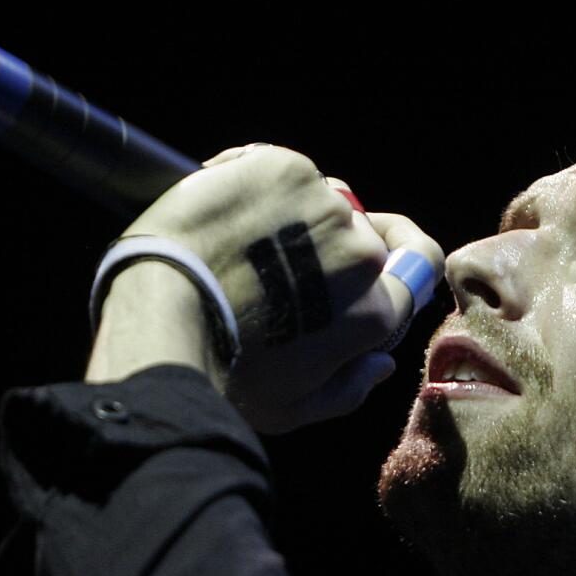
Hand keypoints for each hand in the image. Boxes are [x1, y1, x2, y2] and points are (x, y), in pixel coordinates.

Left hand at [107, 144, 443, 432]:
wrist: (165, 315)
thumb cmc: (225, 372)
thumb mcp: (291, 408)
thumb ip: (348, 389)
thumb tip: (381, 362)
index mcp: (374, 311)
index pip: (411, 273)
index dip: (388, 271)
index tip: (353, 271)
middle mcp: (361, 253)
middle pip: (361, 237)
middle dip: (327, 247)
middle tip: (273, 263)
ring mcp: (324, 205)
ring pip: (320, 199)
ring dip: (290, 213)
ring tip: (236, 240)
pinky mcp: (285, 168)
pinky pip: (281, 168)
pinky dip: (255, 180)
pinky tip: (221, 206)